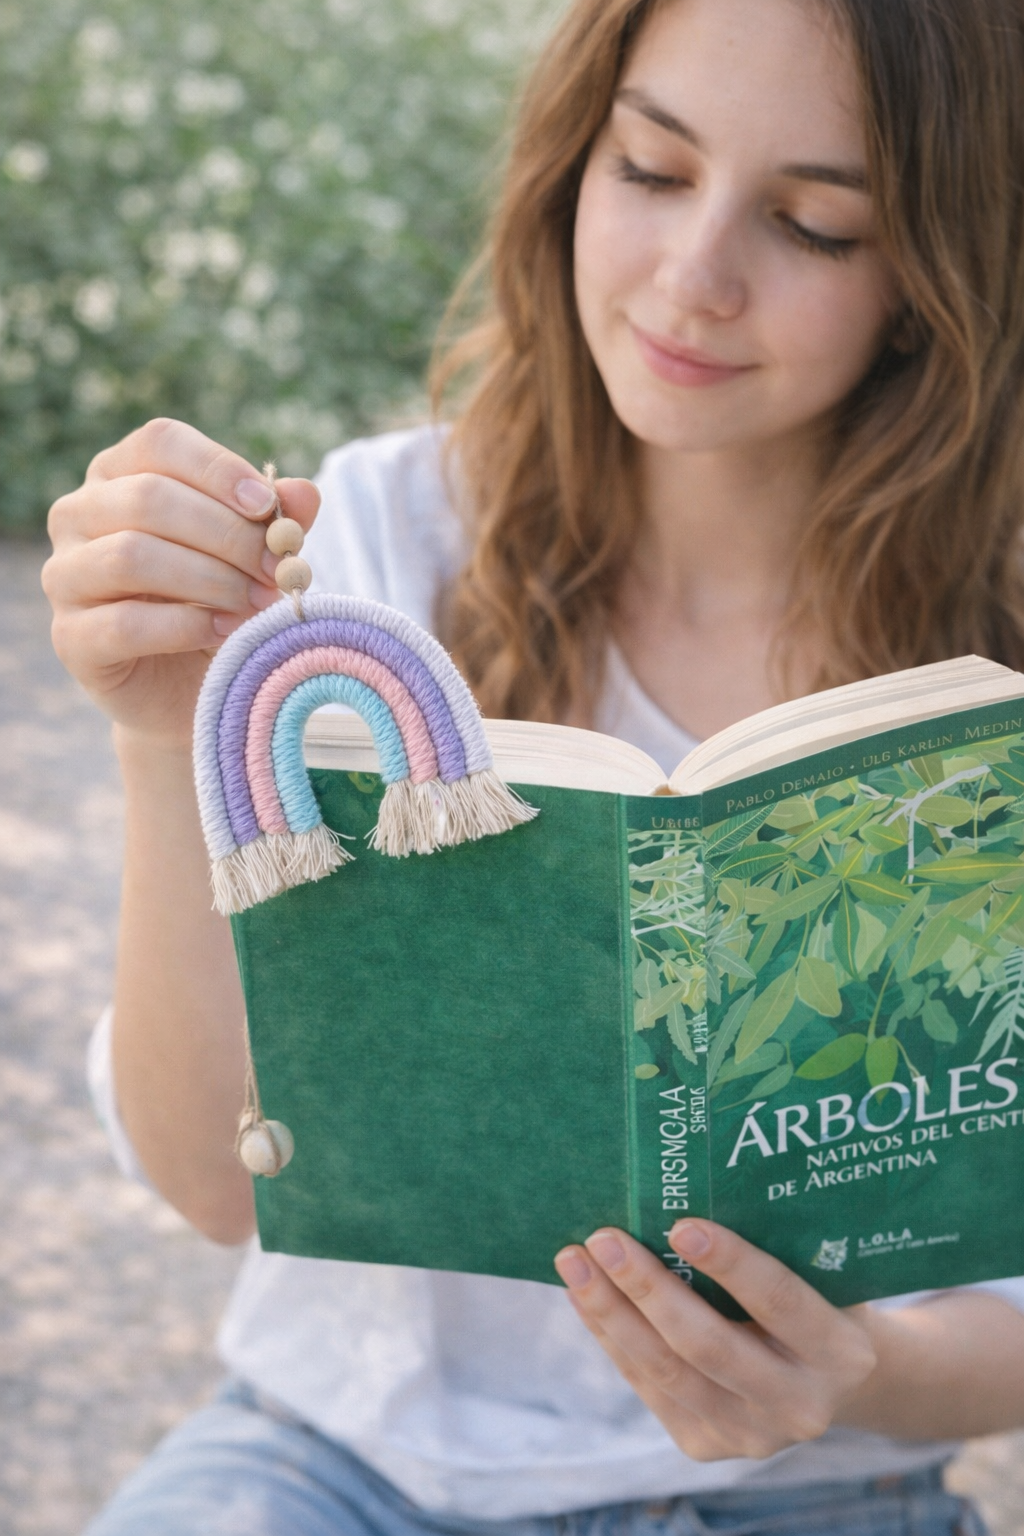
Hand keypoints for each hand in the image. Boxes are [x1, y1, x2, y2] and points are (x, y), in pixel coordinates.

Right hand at [43, 418, 320, 747]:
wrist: (190, 686)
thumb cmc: (219, 602)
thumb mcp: (254, 555)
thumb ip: (276, 521)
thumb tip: (304, 492)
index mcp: (119, 474)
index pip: (159, 443)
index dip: (218, 469)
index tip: (268, 507)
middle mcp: (78, 514)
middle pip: (148, 498)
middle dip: (227, 534)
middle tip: (278, 568)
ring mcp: (64, 575)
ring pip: (130, 555)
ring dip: (210, 579)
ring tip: (257, 601)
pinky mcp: (70, 637)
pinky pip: (125, 623)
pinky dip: (186, 626)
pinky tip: (224, 631)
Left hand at [554, 1220, 876, 1461]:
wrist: (832, 1381)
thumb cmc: (816, 1297)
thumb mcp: (819, 1272)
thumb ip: (774, 1245)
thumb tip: (688, 1186)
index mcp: (840, 1352)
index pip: (779, 1301)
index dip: (730, 1264)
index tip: (679, 1224)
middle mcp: (800, 1405)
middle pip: (708, 1344)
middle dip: (648, 1288)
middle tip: (604, 1238)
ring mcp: (751, 1435)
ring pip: (666, 1370)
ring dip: (611, 1312)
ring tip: (574, 1261)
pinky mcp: (707, 1446)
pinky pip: (648, 1385)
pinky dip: (611, 1336)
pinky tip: (583, 1296)